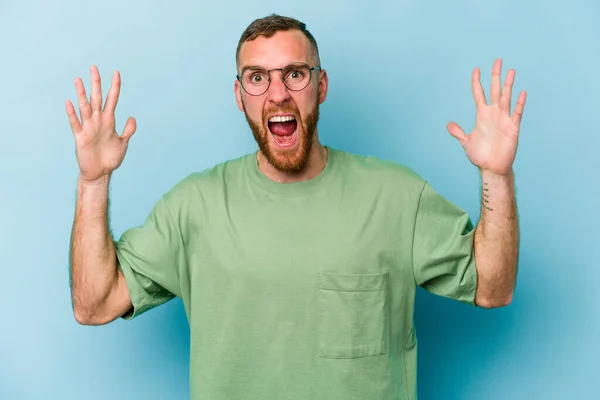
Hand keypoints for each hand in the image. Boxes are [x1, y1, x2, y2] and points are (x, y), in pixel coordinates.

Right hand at [66, 66, 135, 182]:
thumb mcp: (123, 143)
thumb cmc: (111, 158)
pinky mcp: (80, 137)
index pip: (112, 99)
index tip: (116, 72)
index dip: (115, 87)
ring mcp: (88, 127)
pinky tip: (69, 103)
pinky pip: (75, 123)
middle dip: (96, 83)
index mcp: (109, 121)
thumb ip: (128, 130)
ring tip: (78, 80)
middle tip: (94, 67)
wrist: (100, 173)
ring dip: (82, 94)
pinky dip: (72, 114)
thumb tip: (132, 117)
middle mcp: (98, 121)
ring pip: (85, 107)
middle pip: (97, 98)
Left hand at [447, 59, 525, 175]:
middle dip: (495, 76)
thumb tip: (448, 125)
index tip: (476, 69)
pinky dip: (520, 104)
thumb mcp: (466, 142)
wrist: (491, 168)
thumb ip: (458, 132)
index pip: (479, 94)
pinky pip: (517, 114)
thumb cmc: (481, 155)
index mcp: (482, 115)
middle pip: (494, 91)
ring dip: (508, 85)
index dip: (477, 82)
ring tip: (510, 71)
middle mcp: (493, 114)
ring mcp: (504, 120)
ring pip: (506, 98)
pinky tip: (522, 93)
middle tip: (497, 60)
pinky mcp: (512, 128)